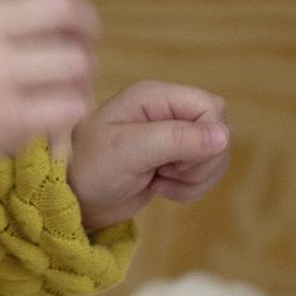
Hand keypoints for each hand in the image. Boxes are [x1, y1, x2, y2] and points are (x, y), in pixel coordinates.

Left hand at [67, 81, 231, 225]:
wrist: (71, 199)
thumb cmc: (90, 168)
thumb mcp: (130, 151)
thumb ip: (177, 139)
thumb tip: (225, 135)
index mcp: (155, 96)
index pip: (211, 107)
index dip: (205, 138)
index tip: (175, 159)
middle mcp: (167, 111)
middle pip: (219, 130)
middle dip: (200, 161)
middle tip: (164, 170)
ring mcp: (172, 136)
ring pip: (216, 154)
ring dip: (194, 178)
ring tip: (159, 180)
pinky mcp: (173, 160)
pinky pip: (205, 172)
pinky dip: (190, 188)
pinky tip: (161, 188)